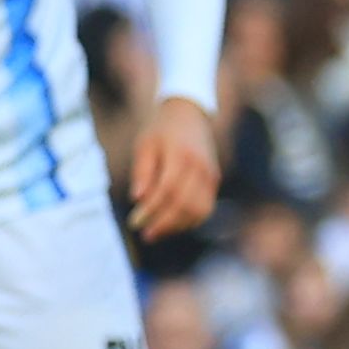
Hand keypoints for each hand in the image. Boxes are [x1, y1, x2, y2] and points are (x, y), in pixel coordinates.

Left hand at [120, 95, 219, 240]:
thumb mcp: (145, 144)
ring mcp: (211, 174)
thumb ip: (142, 171)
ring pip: (199, 210)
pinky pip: (206, 208)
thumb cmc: (161, 130)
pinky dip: (190, 221)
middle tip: (145, 235)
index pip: (167, 190)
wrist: (190, 113)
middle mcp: (200, 166)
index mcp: (181, 154)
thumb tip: (138, 199)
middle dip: (164, 223)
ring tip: (157, 233)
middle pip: (184, 204)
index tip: (134, 223)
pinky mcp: (214, 181)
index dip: (151, 209)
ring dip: (177, 226)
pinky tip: (172, 226)